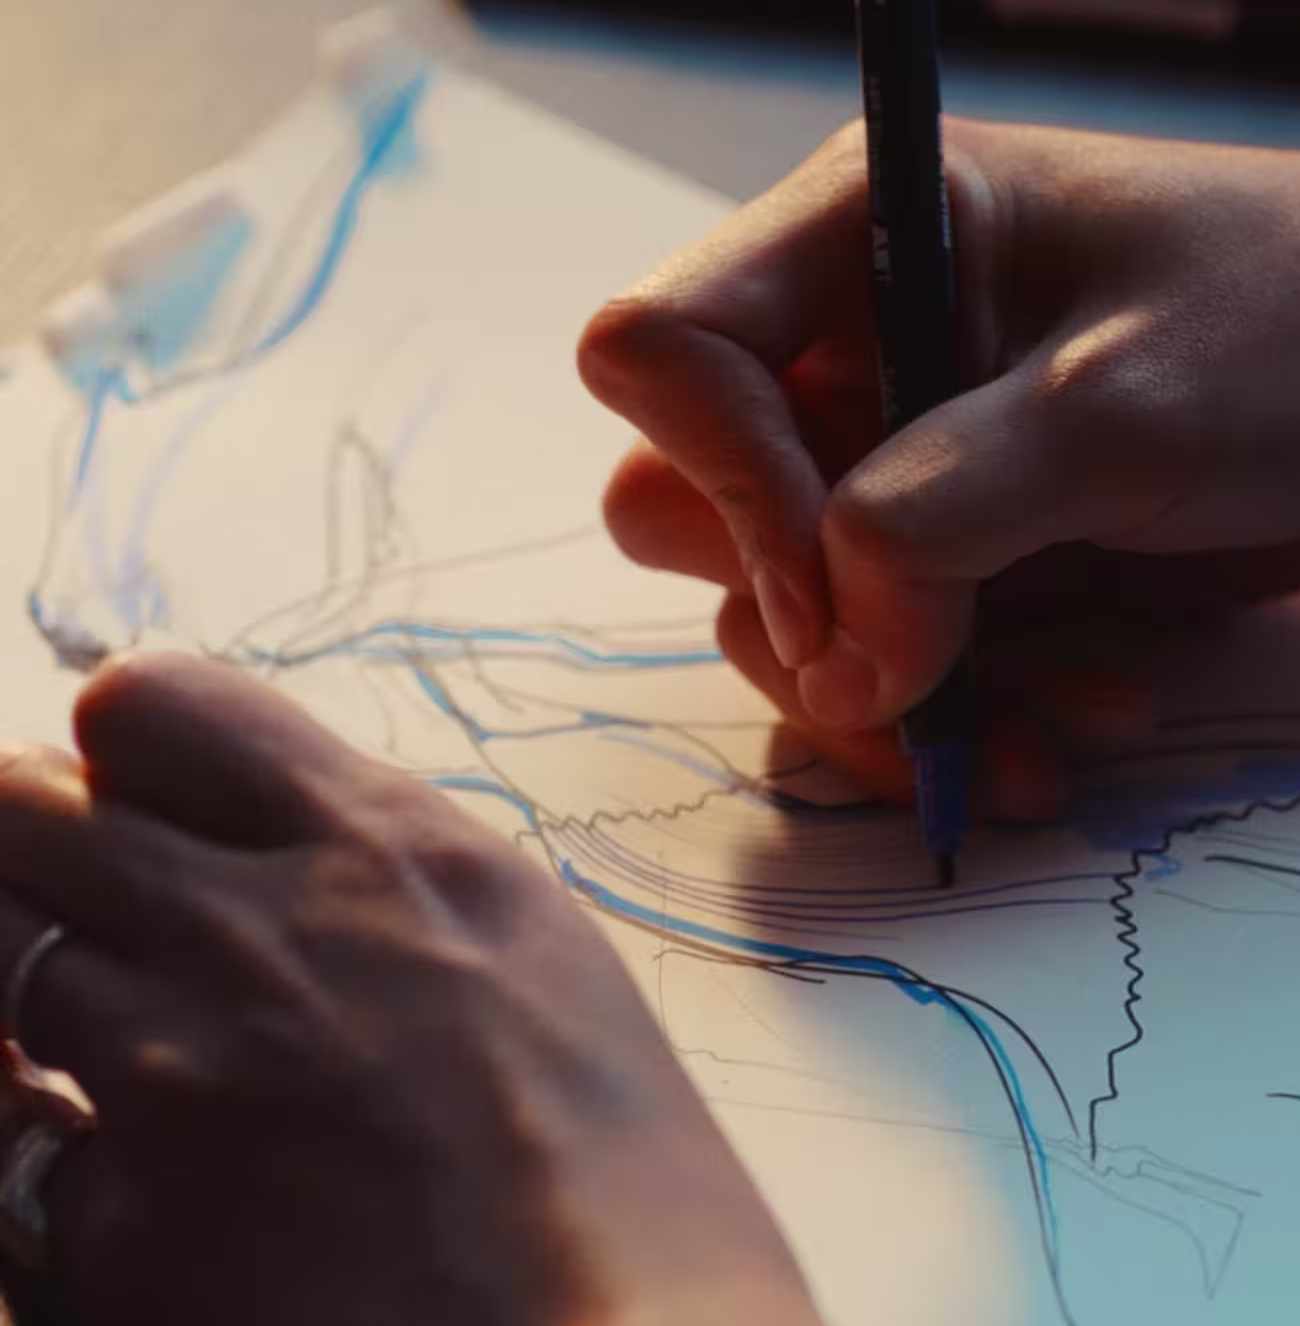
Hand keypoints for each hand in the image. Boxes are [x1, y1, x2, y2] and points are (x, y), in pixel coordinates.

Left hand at [0, 655, 819, 1325]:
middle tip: (99, 887)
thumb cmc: (602, 1138)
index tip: (147, 784)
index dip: (130, 738)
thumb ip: (374, 850)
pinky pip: (27, 1148)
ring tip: (146, 1028)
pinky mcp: (119, 1235)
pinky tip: (165, 1167)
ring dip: (46, 981)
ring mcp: (173, 1084)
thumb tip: (259, 817)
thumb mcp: (518, 930)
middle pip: (20, 814)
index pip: (151, 703)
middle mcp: (258, 936)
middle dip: (41, 836)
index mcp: (382, 846)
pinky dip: (72, 1144)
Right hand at [580, 122, 1299, 814]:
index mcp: (855, 239)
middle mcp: (840, 352)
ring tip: (1050, 734)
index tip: (839, 588)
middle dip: (796, 619)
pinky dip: (951, 723)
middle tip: (918, 674)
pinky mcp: (938, 556)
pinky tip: (1068, 729)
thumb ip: (938, 524)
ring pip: (777, 618)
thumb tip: (832, 665)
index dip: (720, 476)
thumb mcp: (1121, 408)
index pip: (663, 348)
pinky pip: (871, 668)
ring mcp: (882, 463)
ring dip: (892, 705)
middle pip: (682, 503)